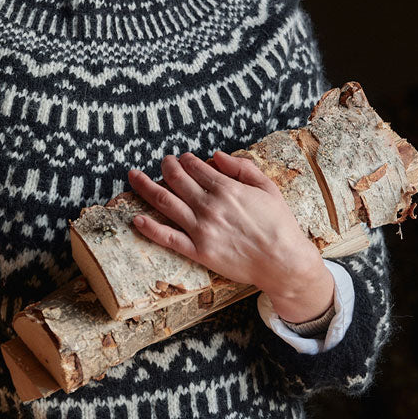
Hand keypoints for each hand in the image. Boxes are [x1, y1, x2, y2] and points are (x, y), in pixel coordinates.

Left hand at [127, 150, 334, 323]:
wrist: (283, 263)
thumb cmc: (279, 224)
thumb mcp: (268, 187)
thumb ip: (242, 168)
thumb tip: (216, 155)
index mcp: (226, 189)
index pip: (195, 167)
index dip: (186, 160)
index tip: (183, 159)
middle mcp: (209, 206)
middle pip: (176, 179)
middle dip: (166, 166)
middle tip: (163, 162)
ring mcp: (201, 229)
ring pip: (165, 202)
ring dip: (146, 186)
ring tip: (134, 176)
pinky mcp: (198, 251)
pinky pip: (168, 238)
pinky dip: (150, 228)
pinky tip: (136, 219)